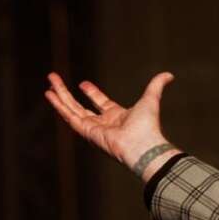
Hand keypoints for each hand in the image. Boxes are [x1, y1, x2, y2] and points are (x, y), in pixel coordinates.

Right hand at [44, 71, 176, 178]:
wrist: (142, 144)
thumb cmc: (148, 126)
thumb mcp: (151, 99)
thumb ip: (156, 85)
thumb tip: (169, 75)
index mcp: (116, 116)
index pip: (100, 103)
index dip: (92, 93)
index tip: (83, 84)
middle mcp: (102, 123)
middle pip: (80, 105)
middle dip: (67, 93)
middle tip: (55, 80)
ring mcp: (93, 128)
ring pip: (71, 110)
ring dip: (59, 97)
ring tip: (48, 84)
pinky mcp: (86, 132)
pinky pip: (70, 117)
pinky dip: (59, 107)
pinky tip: (50, 96)